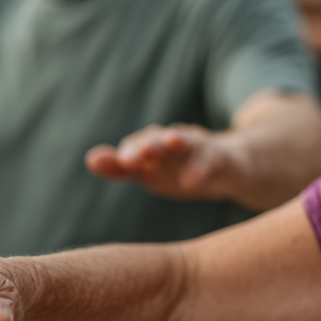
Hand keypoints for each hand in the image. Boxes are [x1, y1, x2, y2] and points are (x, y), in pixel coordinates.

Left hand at [85, 124, 234, 200]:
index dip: (129, 153)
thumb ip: (120, 168)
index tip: (123, 162)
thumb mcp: (149, 172)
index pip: (136, 146)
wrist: (229, 166)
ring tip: (171, 143)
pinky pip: (211, 160)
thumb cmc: (180, 168)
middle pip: (159, 139)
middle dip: (150, 143)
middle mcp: (174, 141)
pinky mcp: (220, 157)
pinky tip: (192, 181)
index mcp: (154, 146)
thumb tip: (91, 159)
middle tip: (142, 153)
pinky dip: (201, 168)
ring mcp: (199, 147)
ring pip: (187, 141)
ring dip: (178, 140)